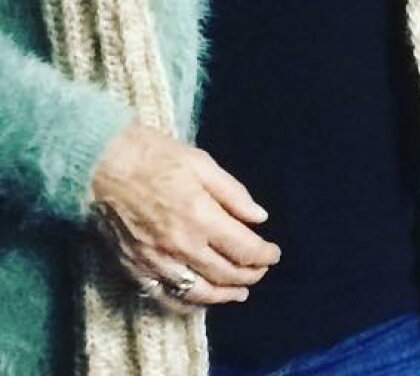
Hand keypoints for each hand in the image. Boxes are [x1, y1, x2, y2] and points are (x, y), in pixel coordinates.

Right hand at [88, 123, 279, 312]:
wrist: (103, 166)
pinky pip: (163, 297)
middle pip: (224, 273)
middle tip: (261, 270)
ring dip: (222, 295)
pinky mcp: (134, 269)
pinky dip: (186, 304)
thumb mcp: (204, 164)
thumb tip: (259, 218)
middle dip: (249, 275)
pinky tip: (199, 301)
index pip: (243, 248)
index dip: (263, 255)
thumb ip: (234, 194)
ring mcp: (155, 262)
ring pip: (197, 292)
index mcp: (202, 217)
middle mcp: (181, 246)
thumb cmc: (156, 157)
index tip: (274, 254)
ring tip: (239, 293)